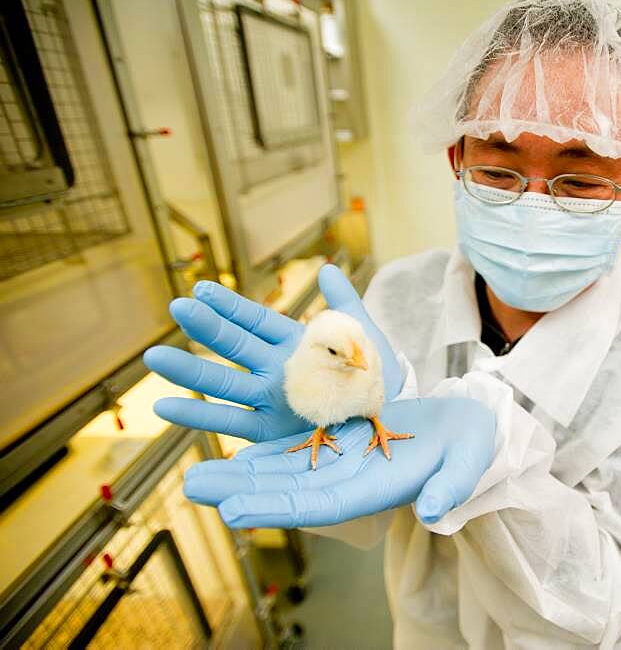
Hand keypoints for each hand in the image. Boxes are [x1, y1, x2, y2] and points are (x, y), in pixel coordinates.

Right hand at [143, 265, 403, 441]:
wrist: (387, 422)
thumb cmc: (374, 379)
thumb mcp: (364, 337)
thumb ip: (344, 304)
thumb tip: (327, 269)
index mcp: (294, 344)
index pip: (255, 320)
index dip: (230, 306)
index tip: (201, 289)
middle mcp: (275, 370)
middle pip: (234, 346)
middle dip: (206, 328)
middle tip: (176, 307)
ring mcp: (269, 400)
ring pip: (222, 383)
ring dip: (189, 371)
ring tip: (154, 357)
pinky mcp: (268, 431)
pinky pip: (230, 422)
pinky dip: (198, 416)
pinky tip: (165, 406)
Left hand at [183, 397, 495, 526]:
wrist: (467, 426)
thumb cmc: (472, 443)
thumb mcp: (470, 460)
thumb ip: (451, 486)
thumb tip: (430, 510)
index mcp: (376, 491)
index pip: (318, 505)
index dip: (275, 507)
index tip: (234, 510)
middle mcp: (351, 483)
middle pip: (288, 491)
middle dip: (240, 491)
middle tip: (193, 487)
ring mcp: (344, 466)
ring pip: (285, 473)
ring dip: (242, 476)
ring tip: (198, 476)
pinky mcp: (343, 446)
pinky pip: (299, 454)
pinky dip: (267, 456)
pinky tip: (236, 456)